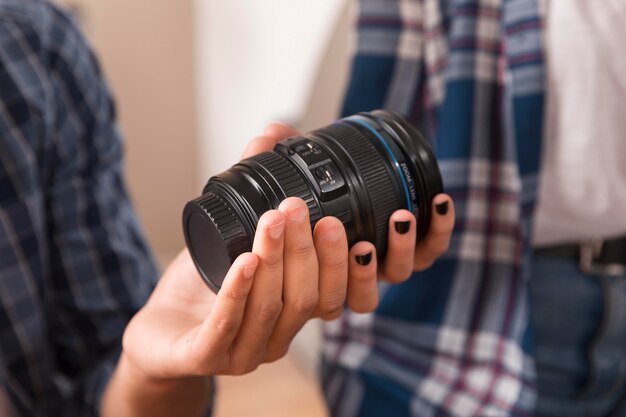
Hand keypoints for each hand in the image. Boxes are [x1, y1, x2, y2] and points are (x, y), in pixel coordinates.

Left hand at [104, 195, 350, 415]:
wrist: (158, 332)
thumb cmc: (202, 284)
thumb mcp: (235, 231)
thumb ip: (260, 186)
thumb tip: (279, 131)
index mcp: (293, 312)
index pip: (340, 298)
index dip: (355, 270)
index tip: (354, 228)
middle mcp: (277, 337)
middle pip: (308, 298)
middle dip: (309, 251)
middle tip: (299, 208)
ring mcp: (243, 353)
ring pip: (271, 307)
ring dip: (275, 260)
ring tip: (273, 219)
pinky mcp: (204, 357)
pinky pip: (226, 325)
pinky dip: (237, 290)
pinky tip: (244, 259)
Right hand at [246, 122, 454, 309]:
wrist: (335, 194)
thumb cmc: (306, 200)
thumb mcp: (283, 179)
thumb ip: (271, 159)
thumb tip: (271, 132)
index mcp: (312, 269)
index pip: (314, 289)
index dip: (314, 274)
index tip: (311, 240)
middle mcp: (349, 274)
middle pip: (355, 292)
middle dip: (352, 267)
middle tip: (348, 237)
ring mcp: (383, 266)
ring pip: (395, 275)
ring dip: (400, 249)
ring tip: (399, 218)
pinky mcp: (414, 253)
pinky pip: (429, 252)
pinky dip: (438, 231)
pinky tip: (438, 201)